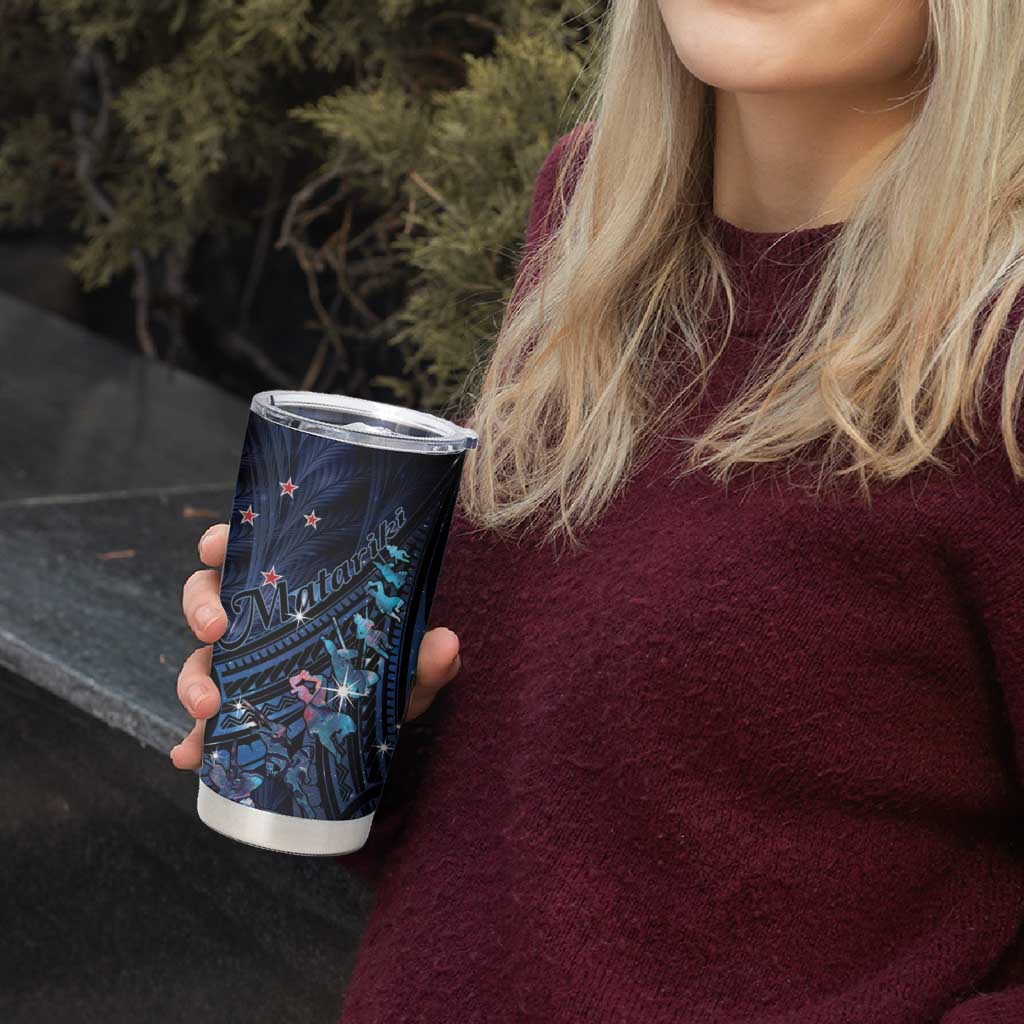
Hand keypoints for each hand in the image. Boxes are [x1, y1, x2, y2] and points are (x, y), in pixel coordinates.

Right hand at [169, 523, 460, 768]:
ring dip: (192, 680)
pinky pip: (204, 727)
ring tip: (207, 708)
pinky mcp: (238, 715)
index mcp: (290, 590)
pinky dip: (192, 741)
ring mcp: (243, 668)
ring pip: (199, 660)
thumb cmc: (388, 672)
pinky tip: (189, 756)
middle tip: (215, 630)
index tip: (216, 545)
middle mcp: (257, 623)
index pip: (247, 553)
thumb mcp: (409, 665)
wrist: (382, 724)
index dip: (221, 543)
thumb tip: (446, 644)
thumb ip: (427, 657)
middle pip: (207, 599)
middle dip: (201, 610)